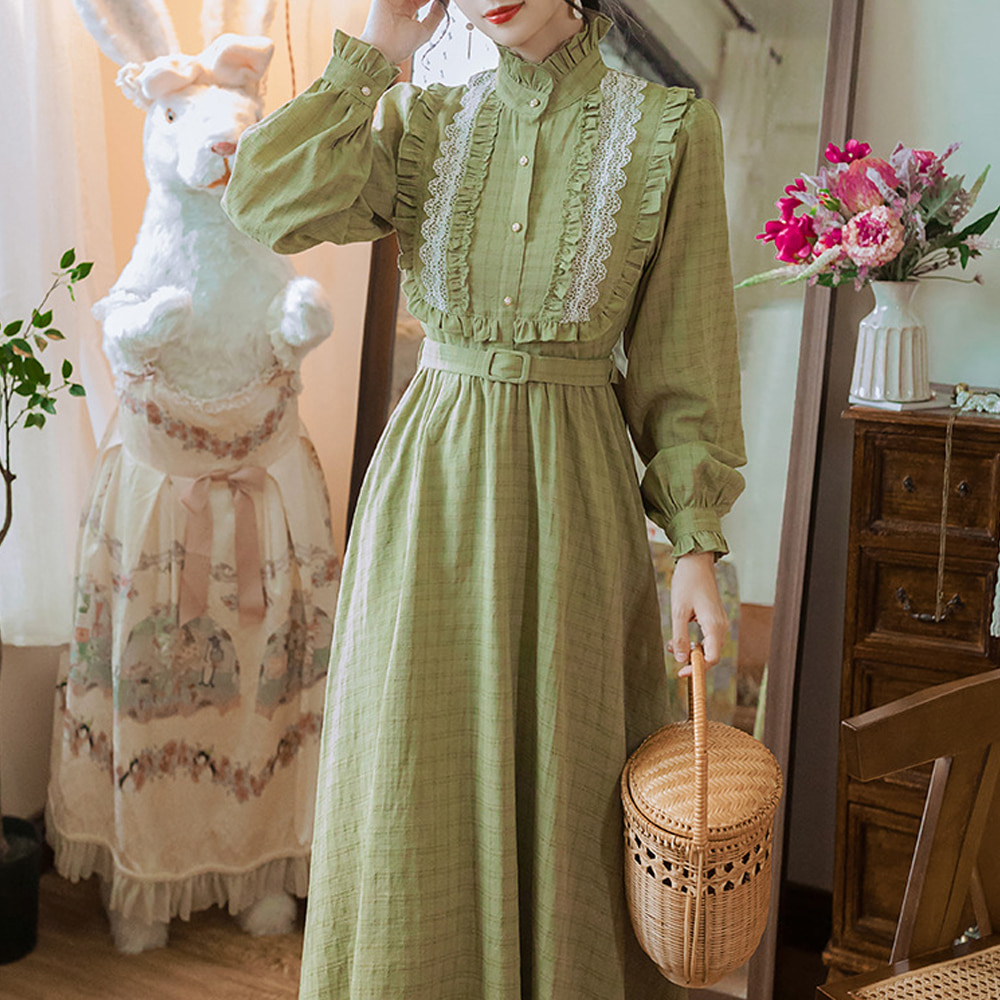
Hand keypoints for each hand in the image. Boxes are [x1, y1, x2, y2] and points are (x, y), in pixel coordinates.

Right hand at [359, 0, 447, 66]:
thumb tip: (444, 2)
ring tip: (424, 2)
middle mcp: (400, 1)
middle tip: (439, 0)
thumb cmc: (400, 46)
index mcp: (408, 9)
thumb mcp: (425, 31)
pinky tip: (415, 1)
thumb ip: (436, 15)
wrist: (382, 50)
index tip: (443, 0)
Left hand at [667, 552, 728, 676]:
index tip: (681, 672)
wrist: (696, 562)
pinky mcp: (714, 618)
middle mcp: (721, 626)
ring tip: (671, 644)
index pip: (712, 658)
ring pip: (708, 646)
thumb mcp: (678, 611)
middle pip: (711, 655)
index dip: (697, 668)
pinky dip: (693, 641)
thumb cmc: (687, 583)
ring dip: (690, 649)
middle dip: (691, 659)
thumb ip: (680, 636)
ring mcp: (719, 622)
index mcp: (714, 625)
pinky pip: (706, 637)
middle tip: (672, 653)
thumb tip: (680, 658)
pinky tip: (678, 636)